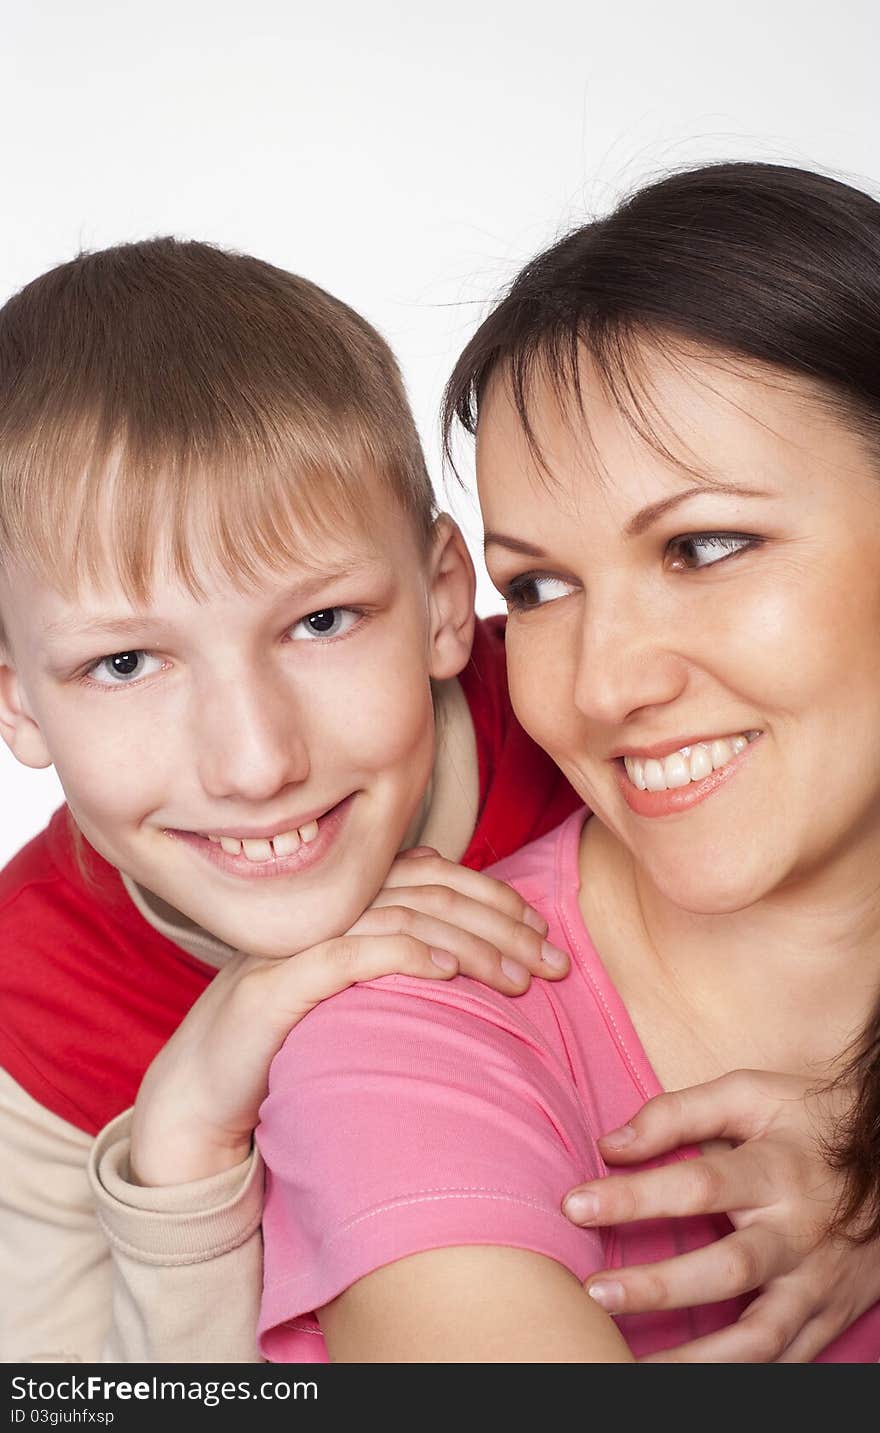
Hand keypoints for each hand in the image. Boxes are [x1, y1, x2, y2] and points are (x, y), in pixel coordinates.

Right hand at [131, 847, 567, 1185]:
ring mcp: (298, 942)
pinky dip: (402, 954)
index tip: (544, 934)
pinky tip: (445, 973)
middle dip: (501, 924)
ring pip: (398, 918)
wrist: (203, 1094)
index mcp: (347, 903)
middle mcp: (323, 910)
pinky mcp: (276, 984)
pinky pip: (347, 955)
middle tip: (553, 964)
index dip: (496, 896)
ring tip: (515, 979)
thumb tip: (472, 952)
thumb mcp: (353, 995)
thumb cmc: (286, 1043)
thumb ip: (401, 961)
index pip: (435, 875)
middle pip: (428, 892)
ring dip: (468, 944)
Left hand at [562, 1070, 879, 1360]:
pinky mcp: (828, 1318)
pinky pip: (784, 1363)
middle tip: (594, 1293)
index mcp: (776, 1171)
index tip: (573, 1205)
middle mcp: (798, 1233)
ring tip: (629, 1368)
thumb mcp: (751, 1095)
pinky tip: (688, 1384)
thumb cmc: (808, 1122)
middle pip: (728, 1268)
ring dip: (696, 1360)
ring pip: (758, 1337)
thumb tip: (609, 1143)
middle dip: (658, 1287)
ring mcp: (816, 1284)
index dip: (634, 1197)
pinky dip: (738, 1379)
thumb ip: (678, 1113)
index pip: (698, 1185)